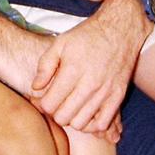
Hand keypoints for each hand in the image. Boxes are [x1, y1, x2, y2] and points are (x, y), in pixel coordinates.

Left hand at [30, 0, 147, 132]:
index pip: (50, 104)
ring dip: (72, 118)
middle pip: (63, 117)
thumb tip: (35, 88)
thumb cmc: (87, 35)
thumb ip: (45, 65)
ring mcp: (105, 92)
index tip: (45, 97)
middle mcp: (89, 84)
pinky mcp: (118, 96)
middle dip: (55, 112)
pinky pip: (101, 124)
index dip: (43, 103)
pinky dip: (91, 124)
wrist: (119, 29)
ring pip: (80, 123)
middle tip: (57, 102)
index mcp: (72, 70)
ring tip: (70, 105)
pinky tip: (86, 112)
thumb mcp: (60, 42)